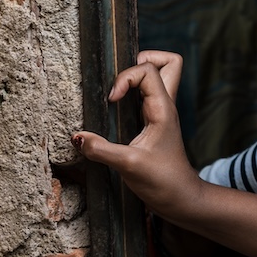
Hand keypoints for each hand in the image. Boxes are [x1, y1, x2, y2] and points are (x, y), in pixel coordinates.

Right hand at [73, 51, 203, 216]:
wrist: (180, 197)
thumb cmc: (162, 181)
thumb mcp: (128, 166)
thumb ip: (102, 150)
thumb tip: (77, 137)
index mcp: (163, 109)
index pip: (148, 70)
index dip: (126, 78)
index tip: (110, 101)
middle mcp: (165, 105)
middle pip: (168, 62)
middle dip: (143, 59)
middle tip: (118, 80)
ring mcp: (161, 112)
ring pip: (159, 76)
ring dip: (137, 75)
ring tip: (114, 90)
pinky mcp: (154, 122)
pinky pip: (147, 94)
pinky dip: (132, 91)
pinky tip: (113, 106)